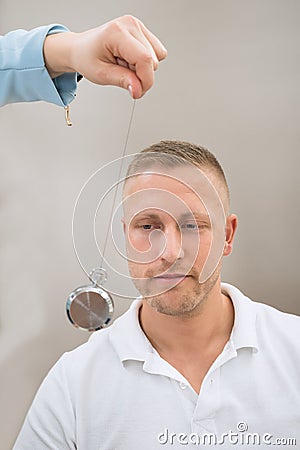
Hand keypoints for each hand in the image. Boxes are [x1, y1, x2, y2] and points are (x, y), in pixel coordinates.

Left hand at [44, 15, 166, 98]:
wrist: (81, 48)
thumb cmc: (87, 57)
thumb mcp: (101, 74)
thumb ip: (122, 81)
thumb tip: (138, 89)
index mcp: (117, 32)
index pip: (144, 59)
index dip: (145, 80)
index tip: (137, 92)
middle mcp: (130, 24)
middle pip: (153, 60)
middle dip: (141, 75)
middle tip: (122, 74)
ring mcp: (137, 26)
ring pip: (158, 57)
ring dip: (142, 68)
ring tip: (123, 64)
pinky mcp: (142, 31)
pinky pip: (157, 53)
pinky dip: (145, 62)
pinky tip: (130, 60)